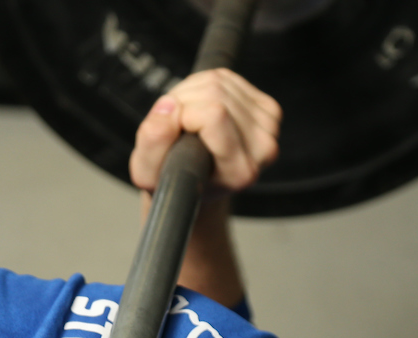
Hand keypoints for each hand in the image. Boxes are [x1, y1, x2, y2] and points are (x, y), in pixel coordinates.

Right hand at [129, 68, 281, 197]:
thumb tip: (168, 106)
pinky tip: (200, 109)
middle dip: (185, 101)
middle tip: (177, 125)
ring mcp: (269, 128)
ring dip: (192, 92)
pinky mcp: (267, 109)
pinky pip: (228, 77)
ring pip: (220, 81)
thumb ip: (153, 142)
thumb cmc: (175, 179)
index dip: (184, 114)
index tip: (176, 132)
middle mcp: (262, 151)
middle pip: (216, 93)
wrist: (196, 181)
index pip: (214, 114)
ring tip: (186, 119)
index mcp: (239, 172)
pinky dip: (205, 86)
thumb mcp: (148, 172)